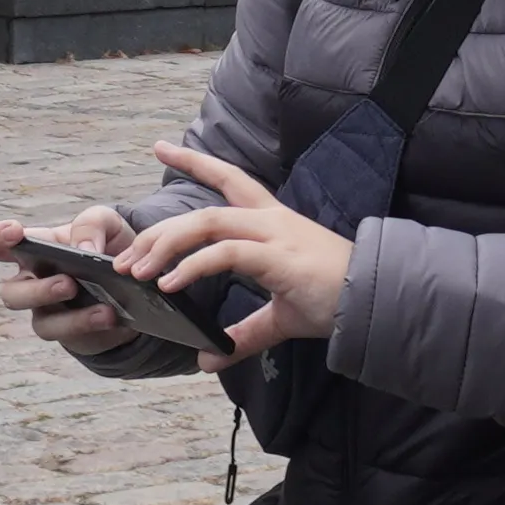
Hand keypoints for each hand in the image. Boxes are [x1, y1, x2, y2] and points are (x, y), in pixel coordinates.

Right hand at [0, 204, 178, 359]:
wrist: (133, 280)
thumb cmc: (107, 244)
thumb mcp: (106, 223)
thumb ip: (91, 224)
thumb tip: (83, 250)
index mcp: (32, 249)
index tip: (15, 231)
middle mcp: (31, 281)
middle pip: (10, 293)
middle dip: (36, 291)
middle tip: (68, 283)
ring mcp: (48, 310)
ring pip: (39, 322)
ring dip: (68, 317)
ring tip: (101, 307)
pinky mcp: (69, 332)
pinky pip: (69, 335)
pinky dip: (89, 324)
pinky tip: (109, 315)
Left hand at [119, 145, 352, 360]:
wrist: (377, 302)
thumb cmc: (336, 300)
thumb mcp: (281, 317)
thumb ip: (244, 334)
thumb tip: (208, 357)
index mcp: (272, 223)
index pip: (228, 179)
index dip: (194, 161)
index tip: (160, 147)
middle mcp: (270, 220)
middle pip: (205, 206)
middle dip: (161, 227)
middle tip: (127, 253)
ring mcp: (274, 235)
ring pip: (208, 223)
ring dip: (166, 245)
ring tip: (138, 270)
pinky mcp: (277, 257)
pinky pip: (226, 253)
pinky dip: (193, 266)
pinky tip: (171, 283)